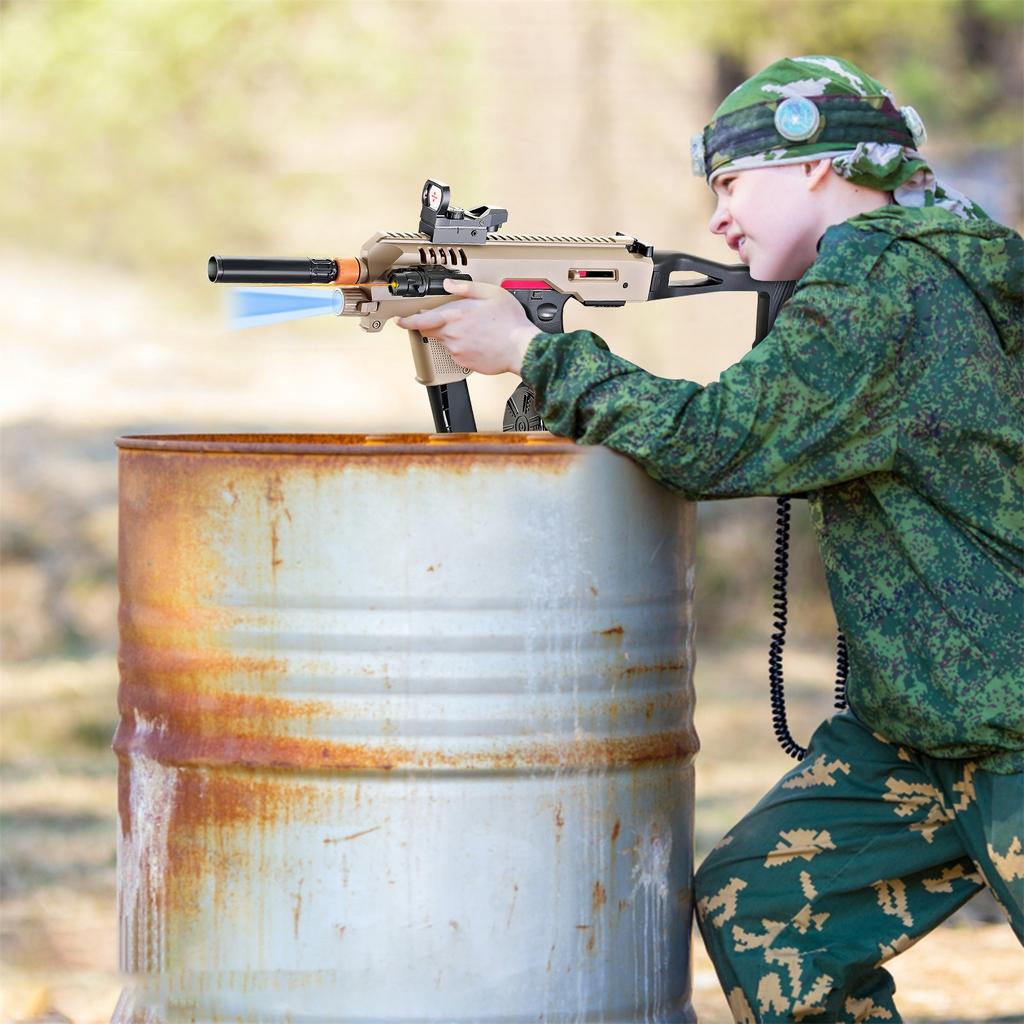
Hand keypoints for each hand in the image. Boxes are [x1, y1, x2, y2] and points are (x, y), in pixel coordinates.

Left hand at [394, 279, 538, 375]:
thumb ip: (466, 287)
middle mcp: (452, 334)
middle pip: (431, 330)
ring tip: (474, 330)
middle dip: (433, 324)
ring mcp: (457, 350)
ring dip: (452, 335)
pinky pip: (456, 353)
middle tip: (450, 320)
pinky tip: (478, 341)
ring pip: (445, 341)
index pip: (421, 319)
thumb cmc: (510, 323)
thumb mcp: (491, 293)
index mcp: (455, 315)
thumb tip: (449, 284)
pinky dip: (462, 347)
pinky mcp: (464, 362)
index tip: (400, 320)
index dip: (407, 321)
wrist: (521, 348)